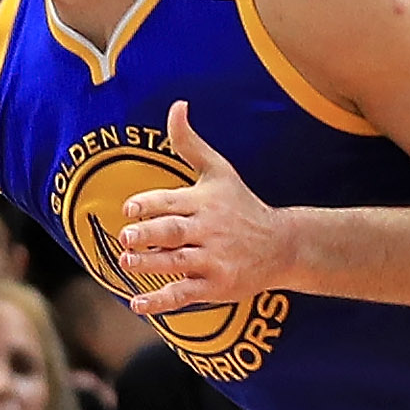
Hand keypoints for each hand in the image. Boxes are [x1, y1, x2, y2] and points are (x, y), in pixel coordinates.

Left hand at [117, 102, 298, 317]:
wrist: (283, 246)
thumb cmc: (241, 205)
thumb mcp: (219, 171)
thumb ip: (189, 143)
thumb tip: (177, 105)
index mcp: (205, 201)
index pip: (171, 201)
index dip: (149, 205)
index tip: (129, 209)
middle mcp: (208, 230)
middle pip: (175, 232)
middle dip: (150, 234)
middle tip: (126, 237)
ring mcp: (213, 260)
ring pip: (177, 264)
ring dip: (150, 265)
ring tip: (126, 262)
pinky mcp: (216, 286)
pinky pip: (185, 295)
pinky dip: (161, 301)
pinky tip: (137, 304)